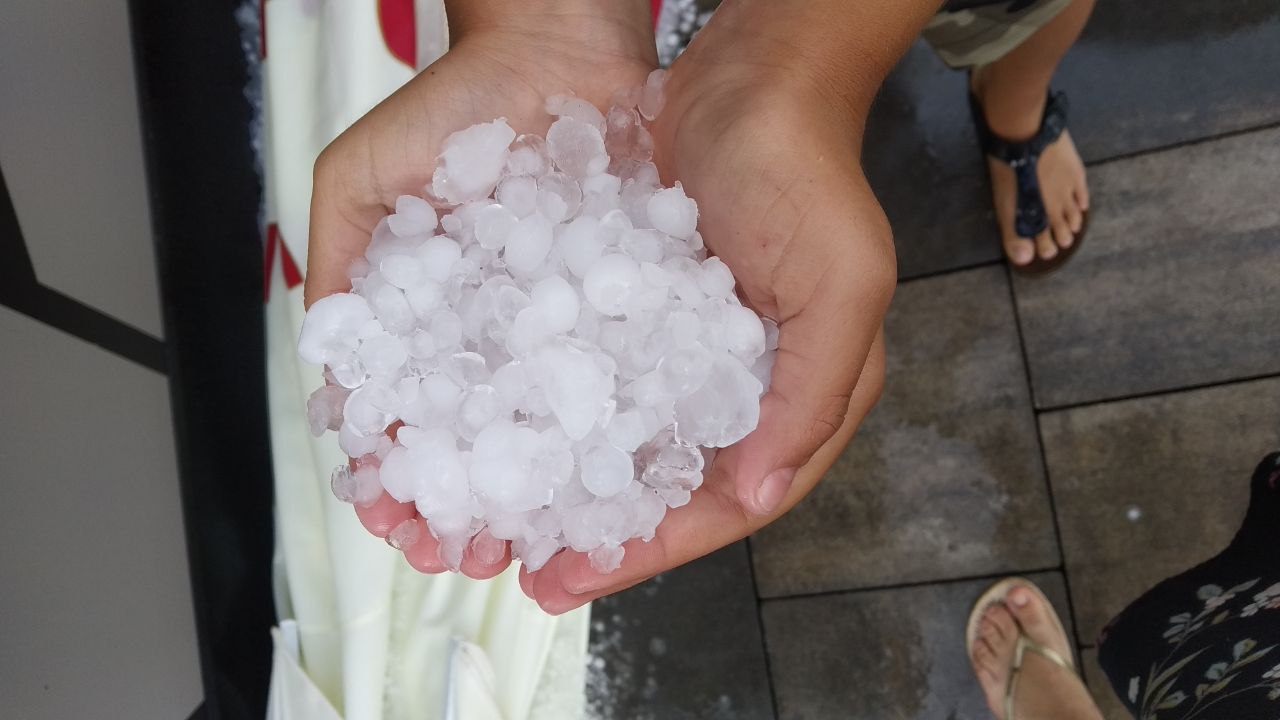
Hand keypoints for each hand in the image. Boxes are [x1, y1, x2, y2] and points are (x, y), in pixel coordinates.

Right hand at [303, 1, 656, 577]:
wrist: (552, 52)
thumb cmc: (449, 108)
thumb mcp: (356, 182)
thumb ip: (338, 271)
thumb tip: (331, 379)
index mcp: (425, 322)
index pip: (400, 419)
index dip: (390, 476)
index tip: (388, 517)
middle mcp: (491, 337)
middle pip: (472, 444)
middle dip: (459, 507)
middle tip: (459, 552)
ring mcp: (555, 329)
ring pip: (540, 432)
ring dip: (526, 495)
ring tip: (518, 542)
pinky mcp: (614, 310)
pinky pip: (608, 383)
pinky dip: (598, 437)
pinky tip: (590, 480)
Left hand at [520, 6, 898, 611]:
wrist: (749, 77)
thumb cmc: (803, 172)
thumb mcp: (839, 285)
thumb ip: (811, 395)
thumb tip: (757, 494)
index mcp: (809, 392)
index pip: (736, 500)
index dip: (663, 548)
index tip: (586, 577)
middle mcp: (752, 385)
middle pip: (679, 487)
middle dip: (611, 538)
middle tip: (536, 575)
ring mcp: (698, 351)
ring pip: (639, 446)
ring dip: (582, 491)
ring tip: (515, 525)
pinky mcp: (651, 314)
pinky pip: (609, 385)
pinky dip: (568, 421)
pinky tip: (518, 440)